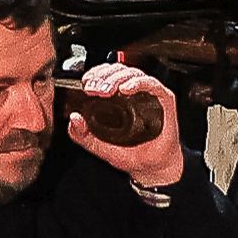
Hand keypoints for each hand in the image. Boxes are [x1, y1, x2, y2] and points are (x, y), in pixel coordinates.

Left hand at [63, 61, 186, 190]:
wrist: (155, 166)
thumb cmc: (134, 154)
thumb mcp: (102, 147)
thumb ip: (84, 136)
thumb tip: (74, 119)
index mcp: (119, 99)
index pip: (107, 75)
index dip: (96, 73)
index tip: (87, 82)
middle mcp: (134, 93)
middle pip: (119, 70)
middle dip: (104, 76)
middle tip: (94, 88)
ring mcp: (149, 94)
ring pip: (133, 73)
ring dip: (117, 78)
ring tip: (108, 89)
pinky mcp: (163, 98)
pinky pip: (151, 83)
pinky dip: (138, 83)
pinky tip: (126, 89)